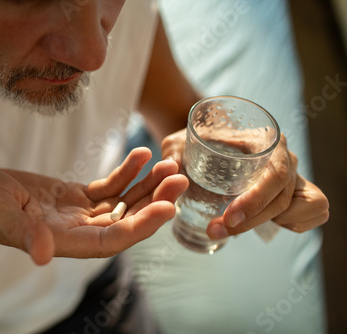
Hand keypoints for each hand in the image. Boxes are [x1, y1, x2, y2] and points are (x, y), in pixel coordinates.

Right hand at [0, 147, 187, 264]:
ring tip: (169, 163)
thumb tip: (43, 256)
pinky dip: (126, 173)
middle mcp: (78, 231)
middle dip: (155, 201)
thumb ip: (22, 233)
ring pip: (123, 204)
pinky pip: (108, 187)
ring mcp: (78, 214)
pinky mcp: (75, 197)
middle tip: (180, 178)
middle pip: (126, 221)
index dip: (141, 226)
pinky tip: (142, 156)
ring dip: (147, 186)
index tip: (169, 207)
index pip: (112, 240)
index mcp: (64, 241)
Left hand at [161, 130, 328, 238]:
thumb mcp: (180, 142)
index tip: (227, 217)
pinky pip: (312, 213)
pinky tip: (258, 222)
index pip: (274, 174)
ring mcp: (293, 175)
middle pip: (283, 198)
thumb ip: (172, 151)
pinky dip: (293, 224)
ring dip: (270, 222)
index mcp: (265, 140)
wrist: (211, 142)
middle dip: (251, 221)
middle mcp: (285, 157)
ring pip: (302, 207)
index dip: (255, 201)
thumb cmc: (197, 141)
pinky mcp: (294, 192)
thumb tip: (171, 169)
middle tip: (216, 230)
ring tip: (233, 225)